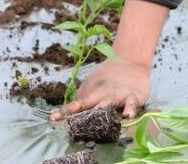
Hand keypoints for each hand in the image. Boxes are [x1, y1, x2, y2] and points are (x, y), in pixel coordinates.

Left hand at [49, 0, 167, 121]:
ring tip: (99, 121)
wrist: (129, 61)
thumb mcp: (92, 88)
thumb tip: (68, 115)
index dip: (65, 111)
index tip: (53, 119)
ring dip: (103, 112)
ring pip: (110, 103)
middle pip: (91, 105)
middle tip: (74, 126)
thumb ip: (82, 101)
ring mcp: (118, 95)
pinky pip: (132, 103)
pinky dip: (130, 109)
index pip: (76, 104)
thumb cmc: (108, 80)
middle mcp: (103, 96)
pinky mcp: (134, 96)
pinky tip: (128, 116)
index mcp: (92, 95)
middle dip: (83, 116)